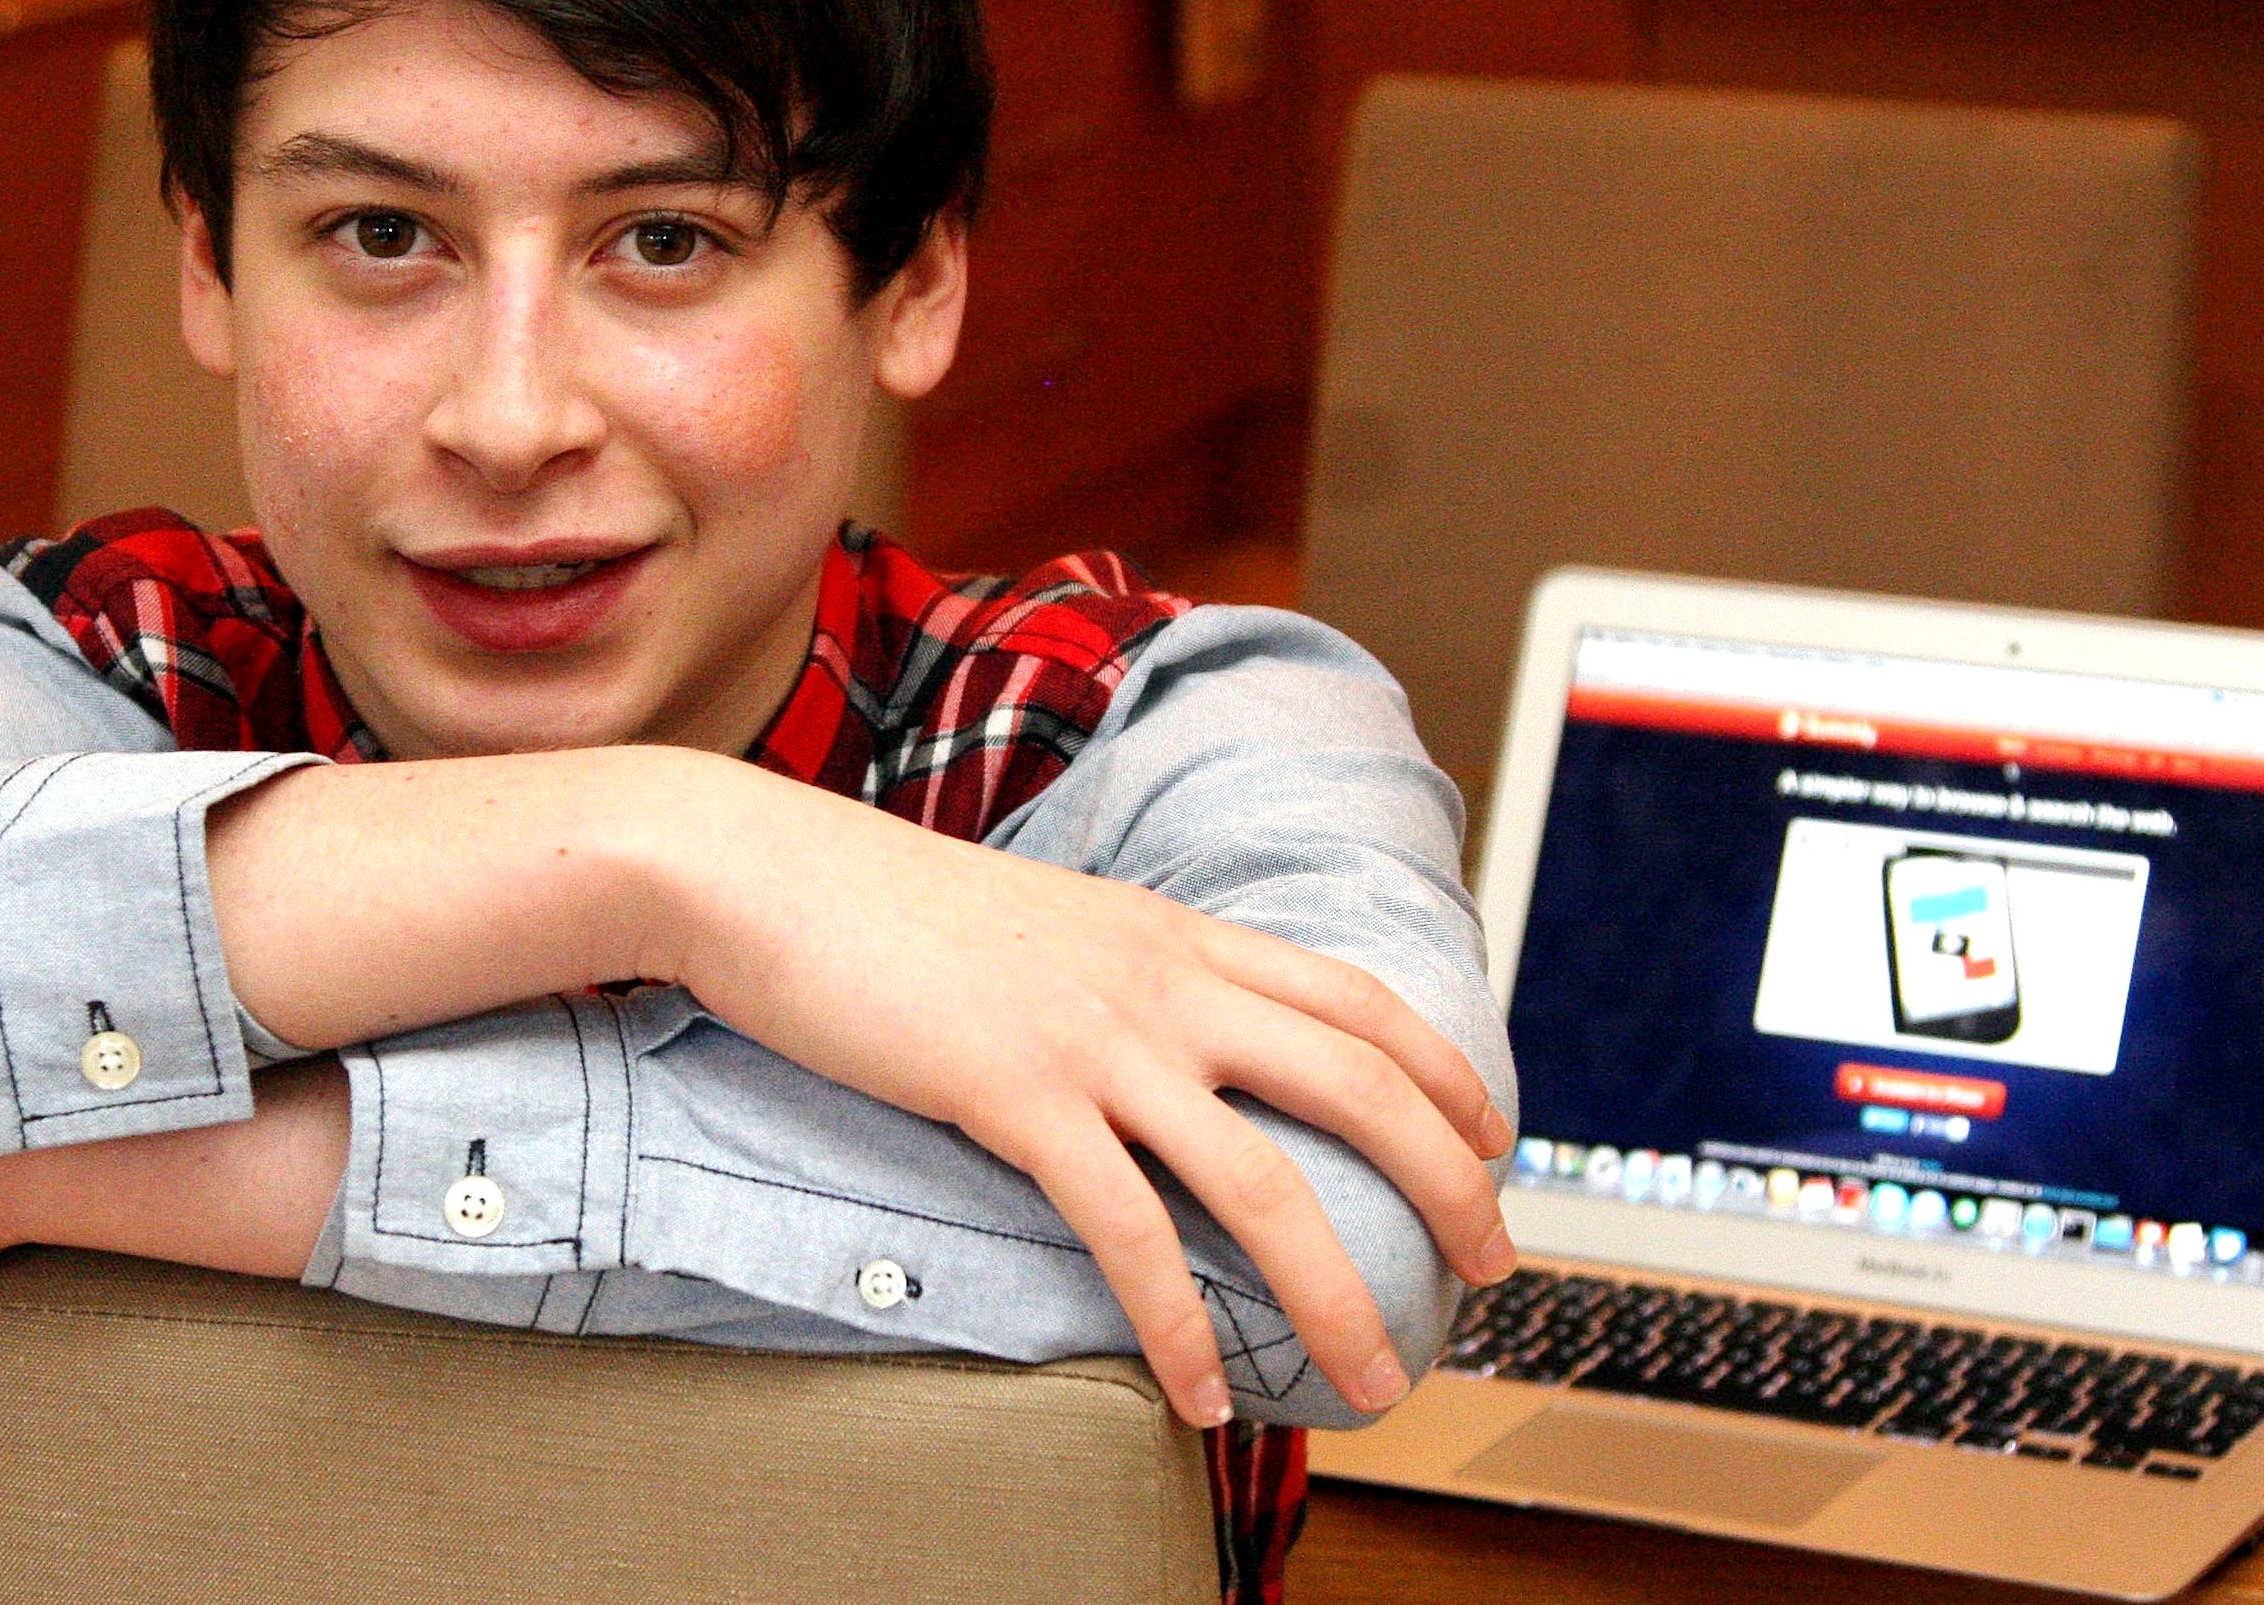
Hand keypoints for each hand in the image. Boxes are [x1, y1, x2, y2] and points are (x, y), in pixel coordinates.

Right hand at [650, 755, 1515, 1427]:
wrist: (769, 871)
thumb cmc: (885, 908)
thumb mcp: (1045, 923)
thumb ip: (1123, 973)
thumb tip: (1169, 1042)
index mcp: (1174, 933)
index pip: (1356, 999)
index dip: (1445, 1075)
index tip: (1493, 1145)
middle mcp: (1162, 980)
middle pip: (1358, 1084)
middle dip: (1449, 1184)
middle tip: (1494, 1266)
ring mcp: (1097, 1039)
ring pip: (1265, 1181)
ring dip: (1337, 1294)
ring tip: (1375, 1377)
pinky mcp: (1018, 1097)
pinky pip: (1129, 1233)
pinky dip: (1176, 1325)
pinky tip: (1199, 1391)